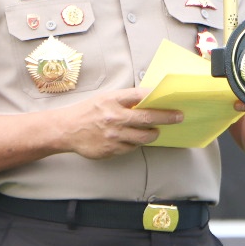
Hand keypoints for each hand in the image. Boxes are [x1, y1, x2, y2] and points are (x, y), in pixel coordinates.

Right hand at [64, 87, 182, 159]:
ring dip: (152, 134)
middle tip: (178, 117)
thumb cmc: (87, 112)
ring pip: (144, 137)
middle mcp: (114, 118)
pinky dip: (135, 143)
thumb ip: (125, 100)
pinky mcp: (112, 150)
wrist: (66, 130)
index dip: (158, 98)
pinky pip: (132, 147)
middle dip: (167, 118)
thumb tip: (148, 101)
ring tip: (154, 131)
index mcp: (112, 100)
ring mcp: (114, 136)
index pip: (141, 96)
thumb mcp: (104, 99)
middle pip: (148, 118)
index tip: (172, 101)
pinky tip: (131, 138)